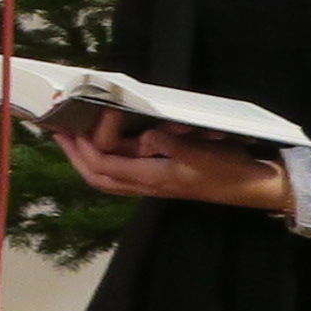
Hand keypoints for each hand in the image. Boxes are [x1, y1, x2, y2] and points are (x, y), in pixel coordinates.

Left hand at [47, 114, 288, 211]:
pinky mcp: (162, 176)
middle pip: (96, 175)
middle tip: (57, 131)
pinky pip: (124, 170)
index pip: (102, 166)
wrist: (253, 187)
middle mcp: (146, 184)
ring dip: (87, 155)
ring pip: (108, 174)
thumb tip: (144, 135)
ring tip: (72, 134)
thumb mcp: (198, 153)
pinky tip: (104, 140)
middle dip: (74, 154)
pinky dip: (107, 156)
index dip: (85, 145)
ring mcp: (152, 182)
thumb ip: (168, 144)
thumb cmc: (228, 171)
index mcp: (151, 179)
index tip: (78, 123)